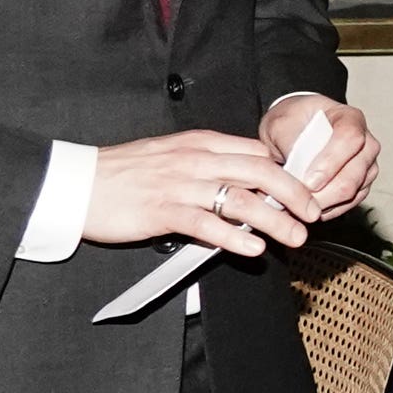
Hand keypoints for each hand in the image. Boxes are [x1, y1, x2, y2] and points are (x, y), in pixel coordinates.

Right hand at [80, 128, 316, 253]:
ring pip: (241, 198)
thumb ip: (208, 164)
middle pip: (260, 171)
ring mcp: (180, 185)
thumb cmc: (124, 174)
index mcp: (200, 143)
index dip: (287, 172)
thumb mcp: (172, 156)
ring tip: (296, 238)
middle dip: (294, 193)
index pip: (256, 152)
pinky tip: (253, 250)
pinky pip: (207, 224)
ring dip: (275, 220)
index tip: (306, 192)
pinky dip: (235, 238)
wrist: (77, 184)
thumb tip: (244, 181)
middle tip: (314, 214)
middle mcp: (195, 159)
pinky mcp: (163, 211)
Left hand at [259, 93, 376, 218]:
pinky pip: (347, 205)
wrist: (295, 133)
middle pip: (354, 174)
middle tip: (296, 197)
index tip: (307, 179)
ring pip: (351, 194)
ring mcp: (367, 167)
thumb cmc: (291, 123)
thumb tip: (295, 169)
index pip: (350, 139)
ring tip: (297, 201)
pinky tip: (306, 204)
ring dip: (322, 203)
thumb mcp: (281, 124)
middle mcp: (366, 144)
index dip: (330, 161)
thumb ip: (289, 142)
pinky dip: (325, 209)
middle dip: (323, 192)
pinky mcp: (362, 187)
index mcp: (350, 119)